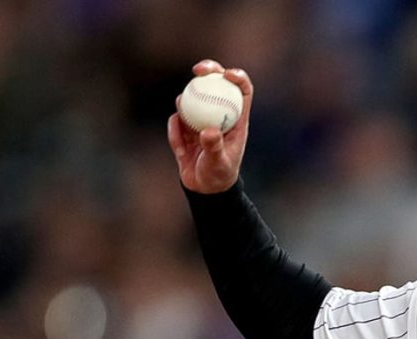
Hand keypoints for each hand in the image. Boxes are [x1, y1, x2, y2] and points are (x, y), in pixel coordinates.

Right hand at [168, 61, 253, 193]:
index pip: (241, 91)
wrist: (203, 189)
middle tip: (198, 70)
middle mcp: (219, 114)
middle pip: (216, 84)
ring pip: (193, 99)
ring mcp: (201, 119)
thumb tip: (208, 131)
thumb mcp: (219, 163)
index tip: (226, 74)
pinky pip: (177, 122)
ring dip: (187, 98)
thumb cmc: (219, 176)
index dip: (237, 77)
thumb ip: (215, 148)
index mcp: (236, 119)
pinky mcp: (185, 129)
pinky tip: (177, 134)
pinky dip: (175, 127)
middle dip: (208, 70)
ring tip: (183, 104)